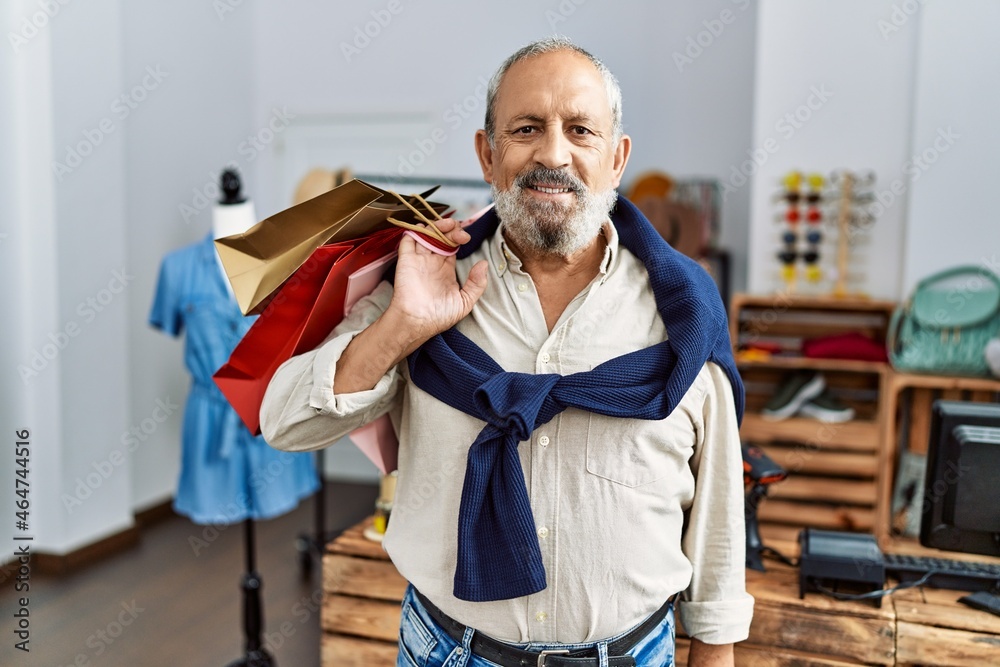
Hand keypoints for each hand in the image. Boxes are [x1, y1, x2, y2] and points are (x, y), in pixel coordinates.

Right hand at [387, 216, 488, 342]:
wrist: (417, 322)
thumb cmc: (440, 316)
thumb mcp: (465, 302)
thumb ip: (477, 284)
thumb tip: (484, 264)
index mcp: (446, 269)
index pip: (453, 245)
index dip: (459, 236)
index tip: (466, 238)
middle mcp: (432, 261)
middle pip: (441, 236)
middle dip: (450, 227)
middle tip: (458, 230)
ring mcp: (419, 259)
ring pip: (426, 233)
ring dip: (436, 225)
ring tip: (446, 225)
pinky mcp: (406, 259)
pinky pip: (409, 238)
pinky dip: (417, 230)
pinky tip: (428, 230)